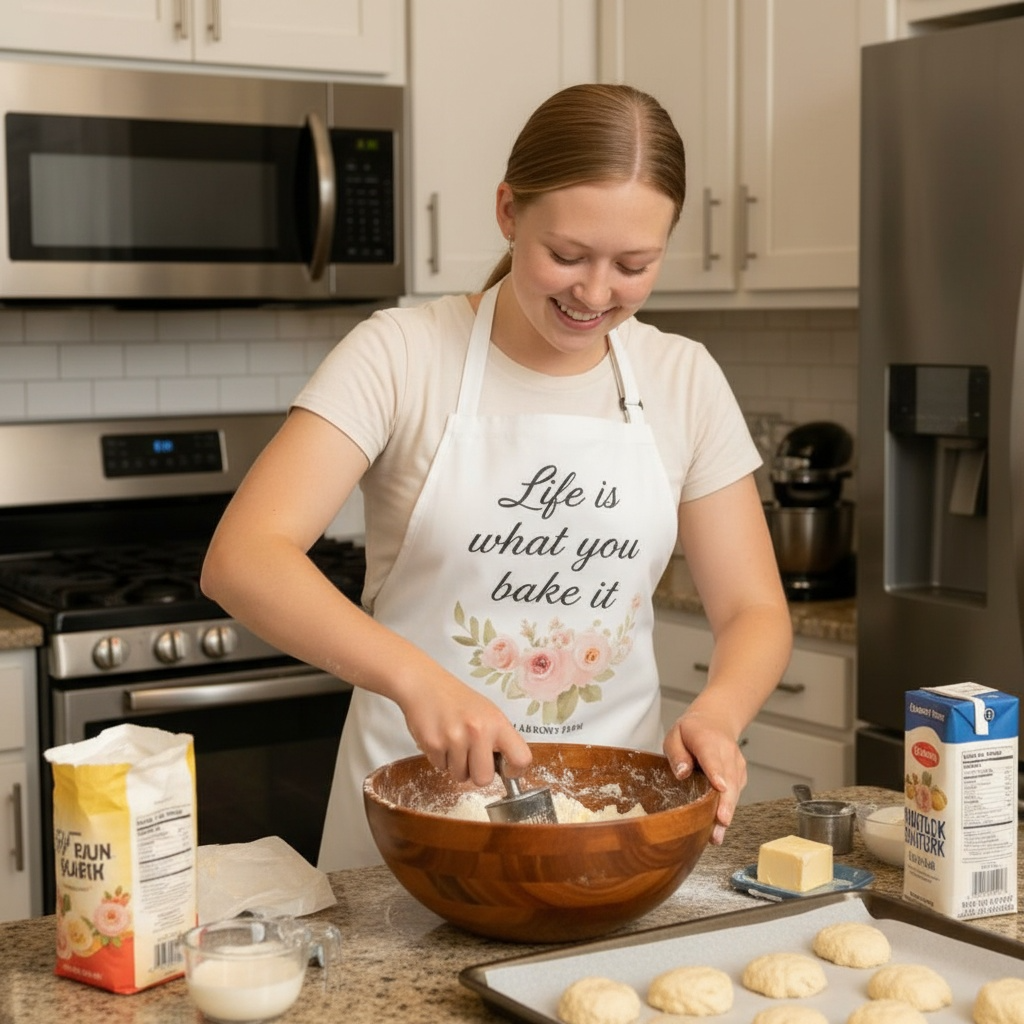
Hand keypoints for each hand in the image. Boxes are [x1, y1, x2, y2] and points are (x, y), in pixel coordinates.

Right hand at [398, 669, 530, 787]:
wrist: (424, 684)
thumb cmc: (457, 700)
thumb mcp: (487, 712)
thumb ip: (498, 739)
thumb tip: (506, 768)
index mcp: (497, 722)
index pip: (521, 758)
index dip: (514, 771)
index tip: (506, 770)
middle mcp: (478, 731)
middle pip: (484, 779)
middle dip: (476, 773)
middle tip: (470, 755)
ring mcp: (455, 738)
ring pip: (460, 776)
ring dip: (455, 764)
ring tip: (452, 741)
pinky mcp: (433, 744)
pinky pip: (440, 768)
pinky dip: (440, 758)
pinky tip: (440, 738)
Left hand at [663, 708, 747, 844]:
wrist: (716, 721)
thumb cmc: (693, 731)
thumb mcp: (676, 735)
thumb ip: (676, 753)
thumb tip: (682, 772)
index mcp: (708, 740)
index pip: (712, 758)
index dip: (716, 773)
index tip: (719, 787)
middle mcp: (727, 753)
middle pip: (729, 779)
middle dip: (726, 802)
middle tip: (721, 822)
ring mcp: (736, 764)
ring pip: (735, 790)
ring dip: (727, 812)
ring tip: (717, 835)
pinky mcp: (740, 775)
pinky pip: (736, 794)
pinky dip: (728, 809)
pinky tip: (719, 827)